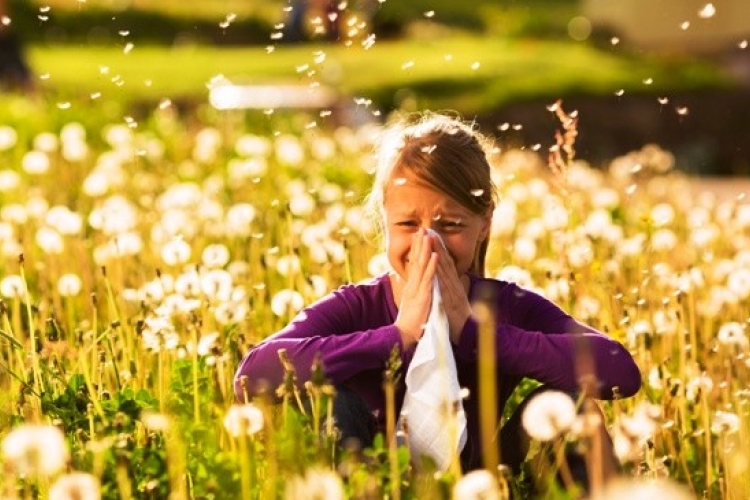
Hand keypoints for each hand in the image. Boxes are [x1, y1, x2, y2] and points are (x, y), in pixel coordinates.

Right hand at [394, 229, 437, 348]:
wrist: (404, 335)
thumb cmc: (410, 322)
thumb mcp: (412, 304)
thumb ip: (414, 293)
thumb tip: (414, 285)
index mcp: (411, 286)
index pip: (414, 264)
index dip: (416, 250)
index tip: (418, 236)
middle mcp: (413, 285)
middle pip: (416, 261)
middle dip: (419, 244)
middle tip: (422, 229)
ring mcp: (417, 289)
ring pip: (422, 266)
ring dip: (425, 250)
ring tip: (428, 236)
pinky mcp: (423, 296)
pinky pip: (428, 278)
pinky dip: (432, 266)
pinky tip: (435, 255)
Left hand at [431, 234, 471, 344]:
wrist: (468, 334)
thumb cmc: (459, 318)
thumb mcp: (453, 300)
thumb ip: (450, 288)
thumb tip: (449, 278)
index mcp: (452, 284)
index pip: (445, 263)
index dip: (438, 249)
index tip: (431, 235)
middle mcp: (454, 284)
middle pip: (445, 262)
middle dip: (437, 246)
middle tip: (429, 230)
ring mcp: (453, 291)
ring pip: (445, 270)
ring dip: (438, 254)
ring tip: (431, 240)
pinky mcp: (451, 301)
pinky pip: (444, 286)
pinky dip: (440, 275)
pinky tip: (436, 265)